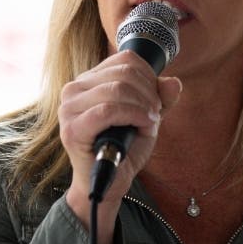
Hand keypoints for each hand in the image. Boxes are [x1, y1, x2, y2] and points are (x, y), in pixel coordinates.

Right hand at [59, 51, 181, 243]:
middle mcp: (74, 89)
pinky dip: (133, 115)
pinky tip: (143, 126)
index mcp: (89, 80)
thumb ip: (161, 98)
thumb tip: (173, 82)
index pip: (126, 59)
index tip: (156, 100)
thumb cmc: (124, 149)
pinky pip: (108, 110)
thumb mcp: (148, 117)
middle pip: (124, 72)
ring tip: (149, 122)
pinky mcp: (71, 128)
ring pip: (117, 89)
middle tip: (155, 115)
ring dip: (143, 106)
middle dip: (149, 93)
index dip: (150, 77)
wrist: (108, 184)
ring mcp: (69, 108)